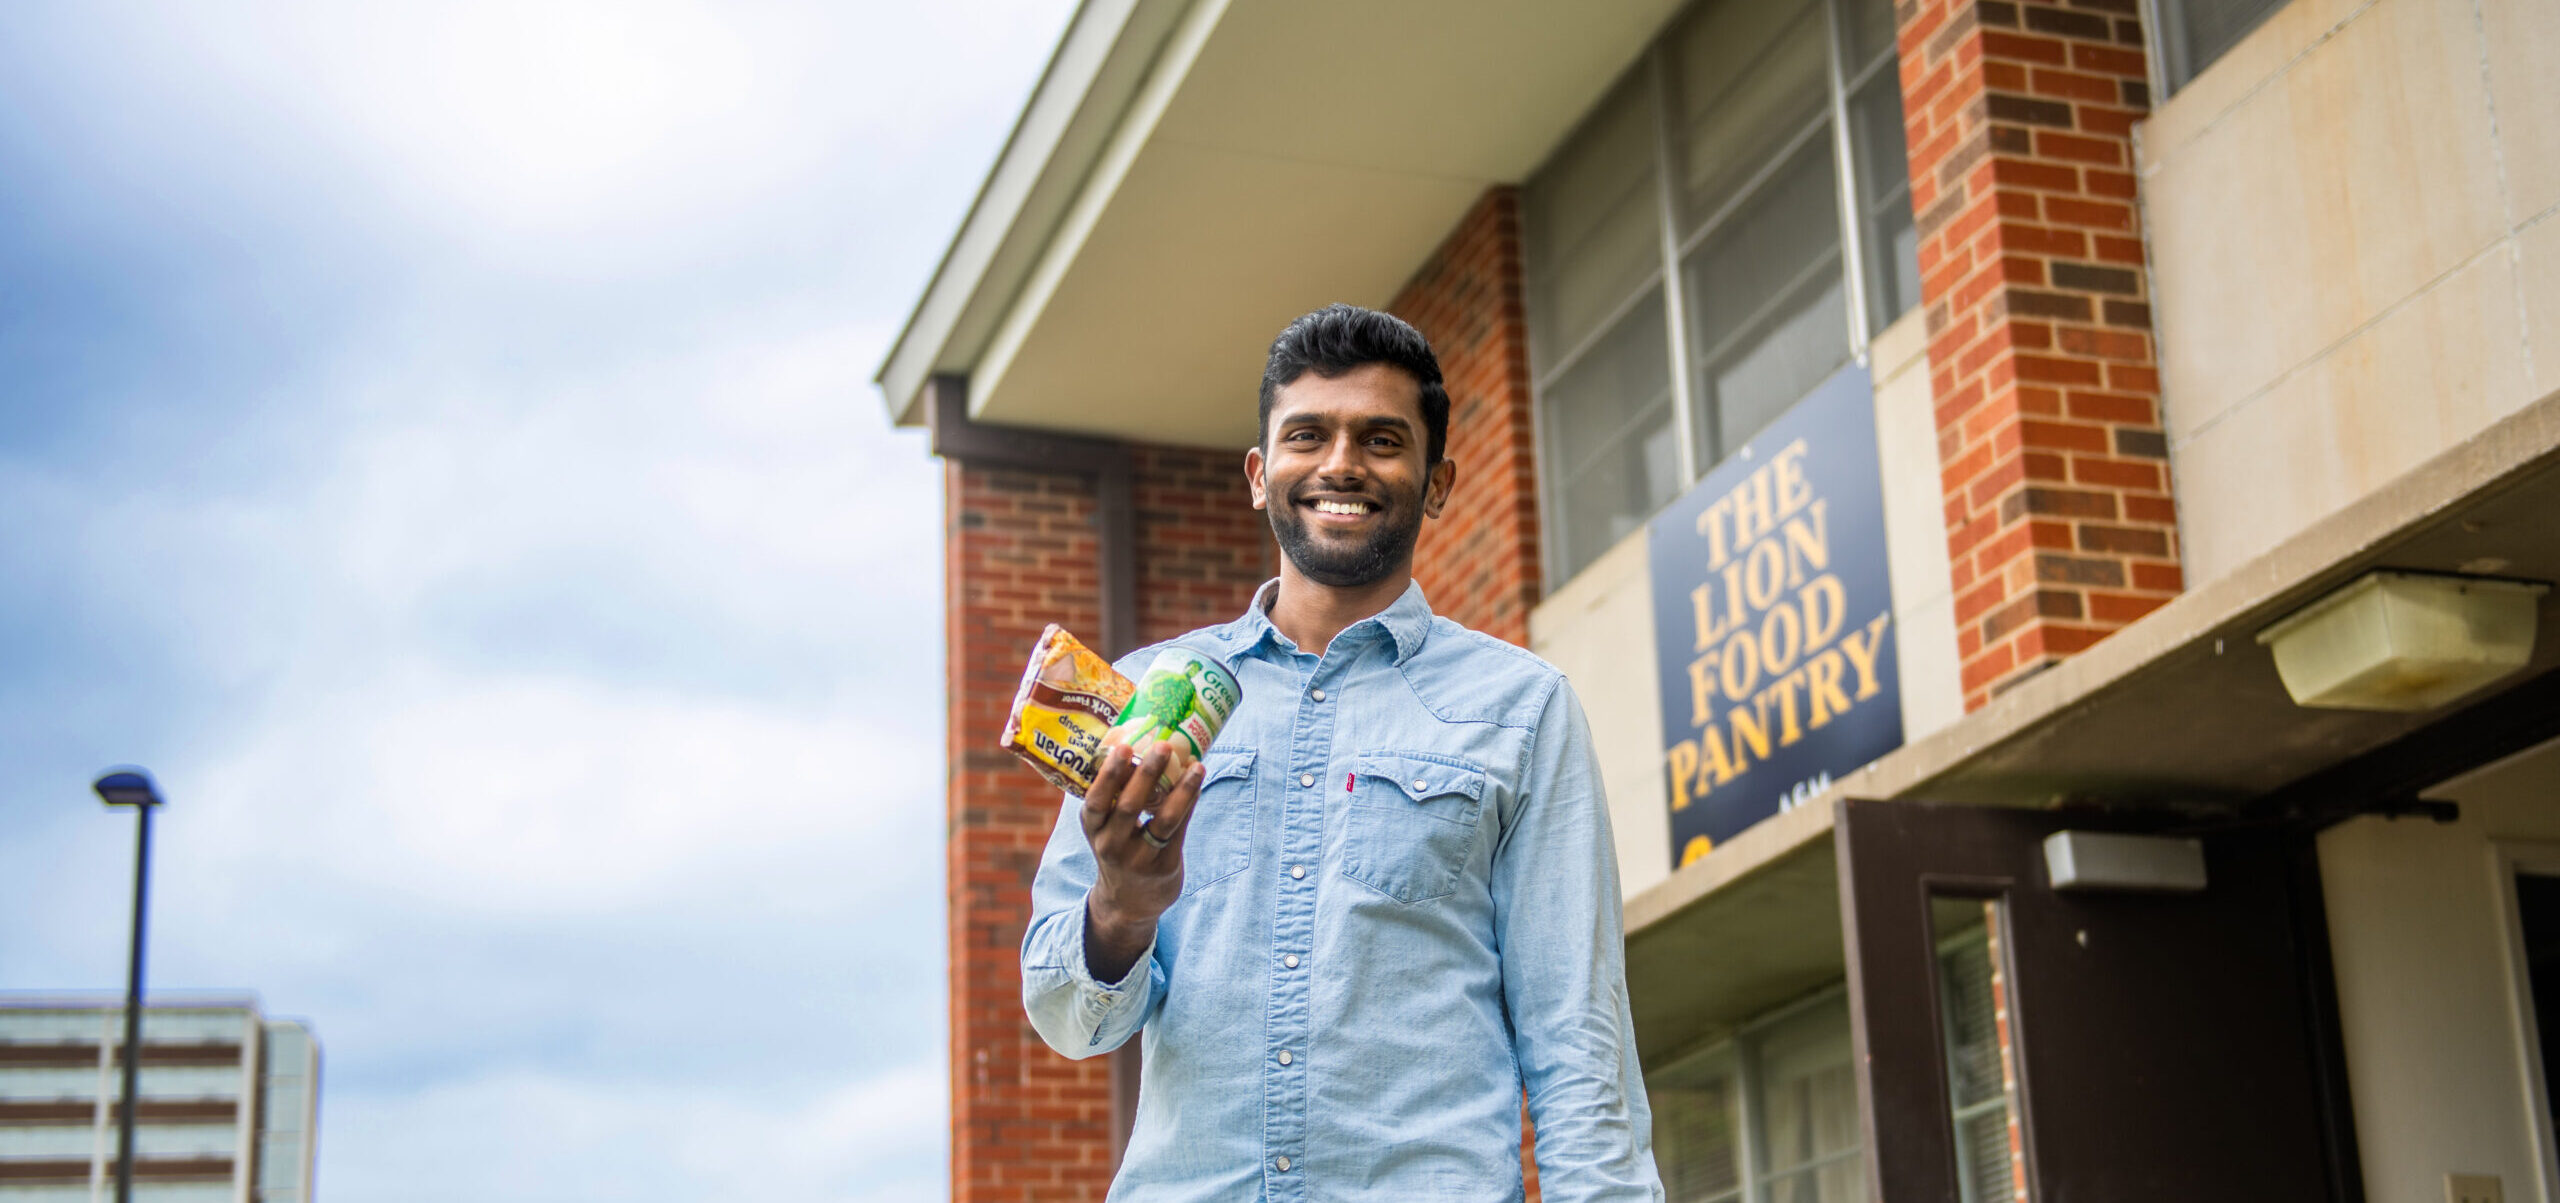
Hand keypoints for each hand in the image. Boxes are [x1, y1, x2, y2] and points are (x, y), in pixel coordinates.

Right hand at [1078, 731, 1205, 981]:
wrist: (1127, 904)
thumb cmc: (1118, 849)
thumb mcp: (1106, 828)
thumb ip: (1117, 797)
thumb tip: (1142, 745)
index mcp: (1094, 829)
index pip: (1095, 802)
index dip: (1109, 775)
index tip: (1124, 747)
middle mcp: (1112, 845)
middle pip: (1129, 807)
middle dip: (1147, 773)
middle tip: (1163, 744)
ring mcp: (1139, 859)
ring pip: (1162, 820)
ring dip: (1181, 790)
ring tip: (1196, 765)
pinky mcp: (1164, 866)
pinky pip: (1179, 830)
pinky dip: (1189, 803)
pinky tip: (1198, 781)